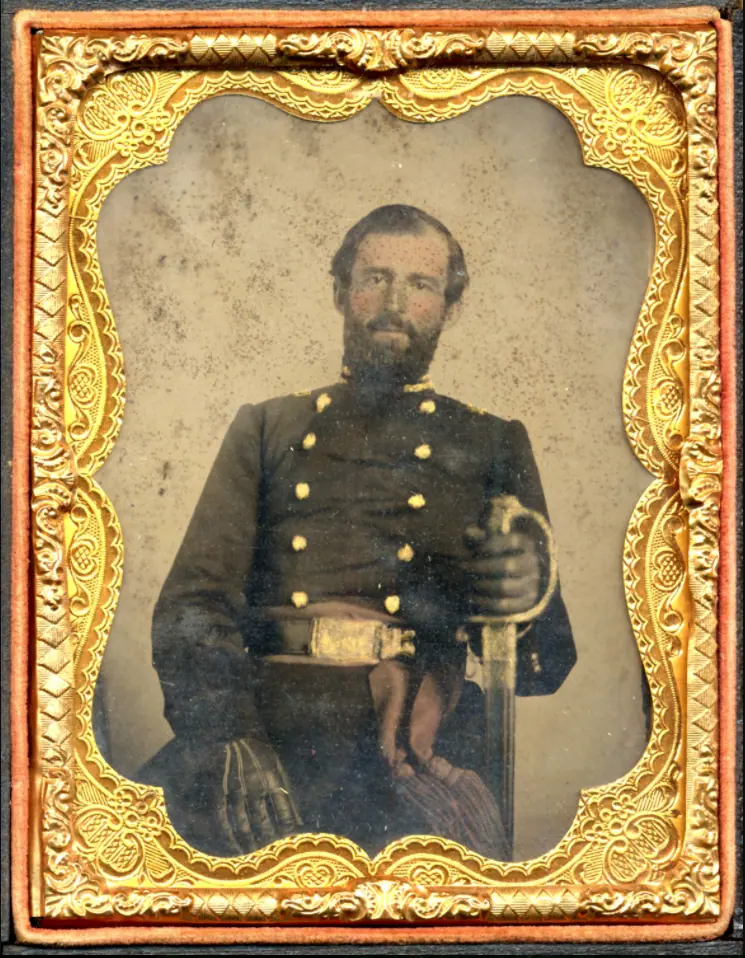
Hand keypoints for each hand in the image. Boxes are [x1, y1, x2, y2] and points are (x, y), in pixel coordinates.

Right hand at [217, 737, 301, 852]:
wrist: (232, 728)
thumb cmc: (258, 746)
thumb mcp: (276, 762)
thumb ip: (285, 786)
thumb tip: (297, 812)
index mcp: (271, 777)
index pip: (282, 809)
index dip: (286, 825)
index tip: (288, 836)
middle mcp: (254, 785)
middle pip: (262, 820)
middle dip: (266, 837)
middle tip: (269, 850)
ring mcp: (234, 788)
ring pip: (242, 822)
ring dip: (248, 839)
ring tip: (252, 851)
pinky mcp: (217, 788)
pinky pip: (221, 816)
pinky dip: (227, 833)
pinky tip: (232, 845)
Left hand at [464, 526, 540, 616]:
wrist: (505, 577)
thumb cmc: (489, 554)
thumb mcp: (483, 542)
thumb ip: (475, 537)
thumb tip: (468, 535)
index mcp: (524, 544)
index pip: (513, 541)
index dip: (493, 545)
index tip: (476, 550)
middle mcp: (531, 563)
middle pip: (507, 566)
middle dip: (480, 567)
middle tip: (463, 568)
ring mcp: (531, 583)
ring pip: (504, 587)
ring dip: (481, 585)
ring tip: (468, 582)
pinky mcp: (526, 602)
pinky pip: (503, 605)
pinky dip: (484, 602)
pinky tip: (472, 597)